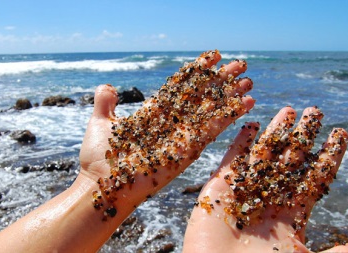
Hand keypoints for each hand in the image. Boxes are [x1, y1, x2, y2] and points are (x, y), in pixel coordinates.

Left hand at [78, 50, 254, 217]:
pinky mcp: (188, 150)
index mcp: (154, 114)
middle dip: (221, 80)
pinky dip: (230, 115)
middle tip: (240, 64)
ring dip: (231, 95)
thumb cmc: (98, 158)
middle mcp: (172, 123)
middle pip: (202, 96)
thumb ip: (105, 103)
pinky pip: (213, 129)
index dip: (198, 71)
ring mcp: (182, 136)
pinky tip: (246, 101)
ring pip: (212, 110)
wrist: (102, 186)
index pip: (181, 86)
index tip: (214, 56)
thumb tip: (107, 87)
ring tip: (249, 80)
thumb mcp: (101, 122)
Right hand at [183, 106, 347, 251]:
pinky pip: (231, 161)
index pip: (315, 177)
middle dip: (303, 136)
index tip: (340, 133)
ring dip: (275, 133)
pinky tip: (252, 125)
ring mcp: (243, 193)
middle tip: (315, 111)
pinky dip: (240, 143)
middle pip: (290, 160)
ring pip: (263, 155)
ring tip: (289, 110)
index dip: (328, 155)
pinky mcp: (218, 191)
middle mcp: (269, 200)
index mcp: (292, 217)